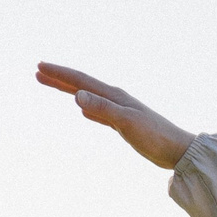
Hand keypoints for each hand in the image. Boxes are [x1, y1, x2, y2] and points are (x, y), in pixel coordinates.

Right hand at [35, 63, 194, 168]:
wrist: (178, 150)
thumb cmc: (155, 137)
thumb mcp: (126, 122)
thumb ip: (102, 109)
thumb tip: (77, 95)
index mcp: (114, 96)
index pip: (81, 80)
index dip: (59, 73)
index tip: (39, 66)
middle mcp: (116, 99)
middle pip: (82, 85)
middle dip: (60, 78)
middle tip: (38, 71)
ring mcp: (120, 111)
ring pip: (88, 96)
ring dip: (70, 90)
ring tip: (53, 84)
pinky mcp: (124, 124)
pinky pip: (99, 112)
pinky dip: (88, 108)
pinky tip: (83, 110)